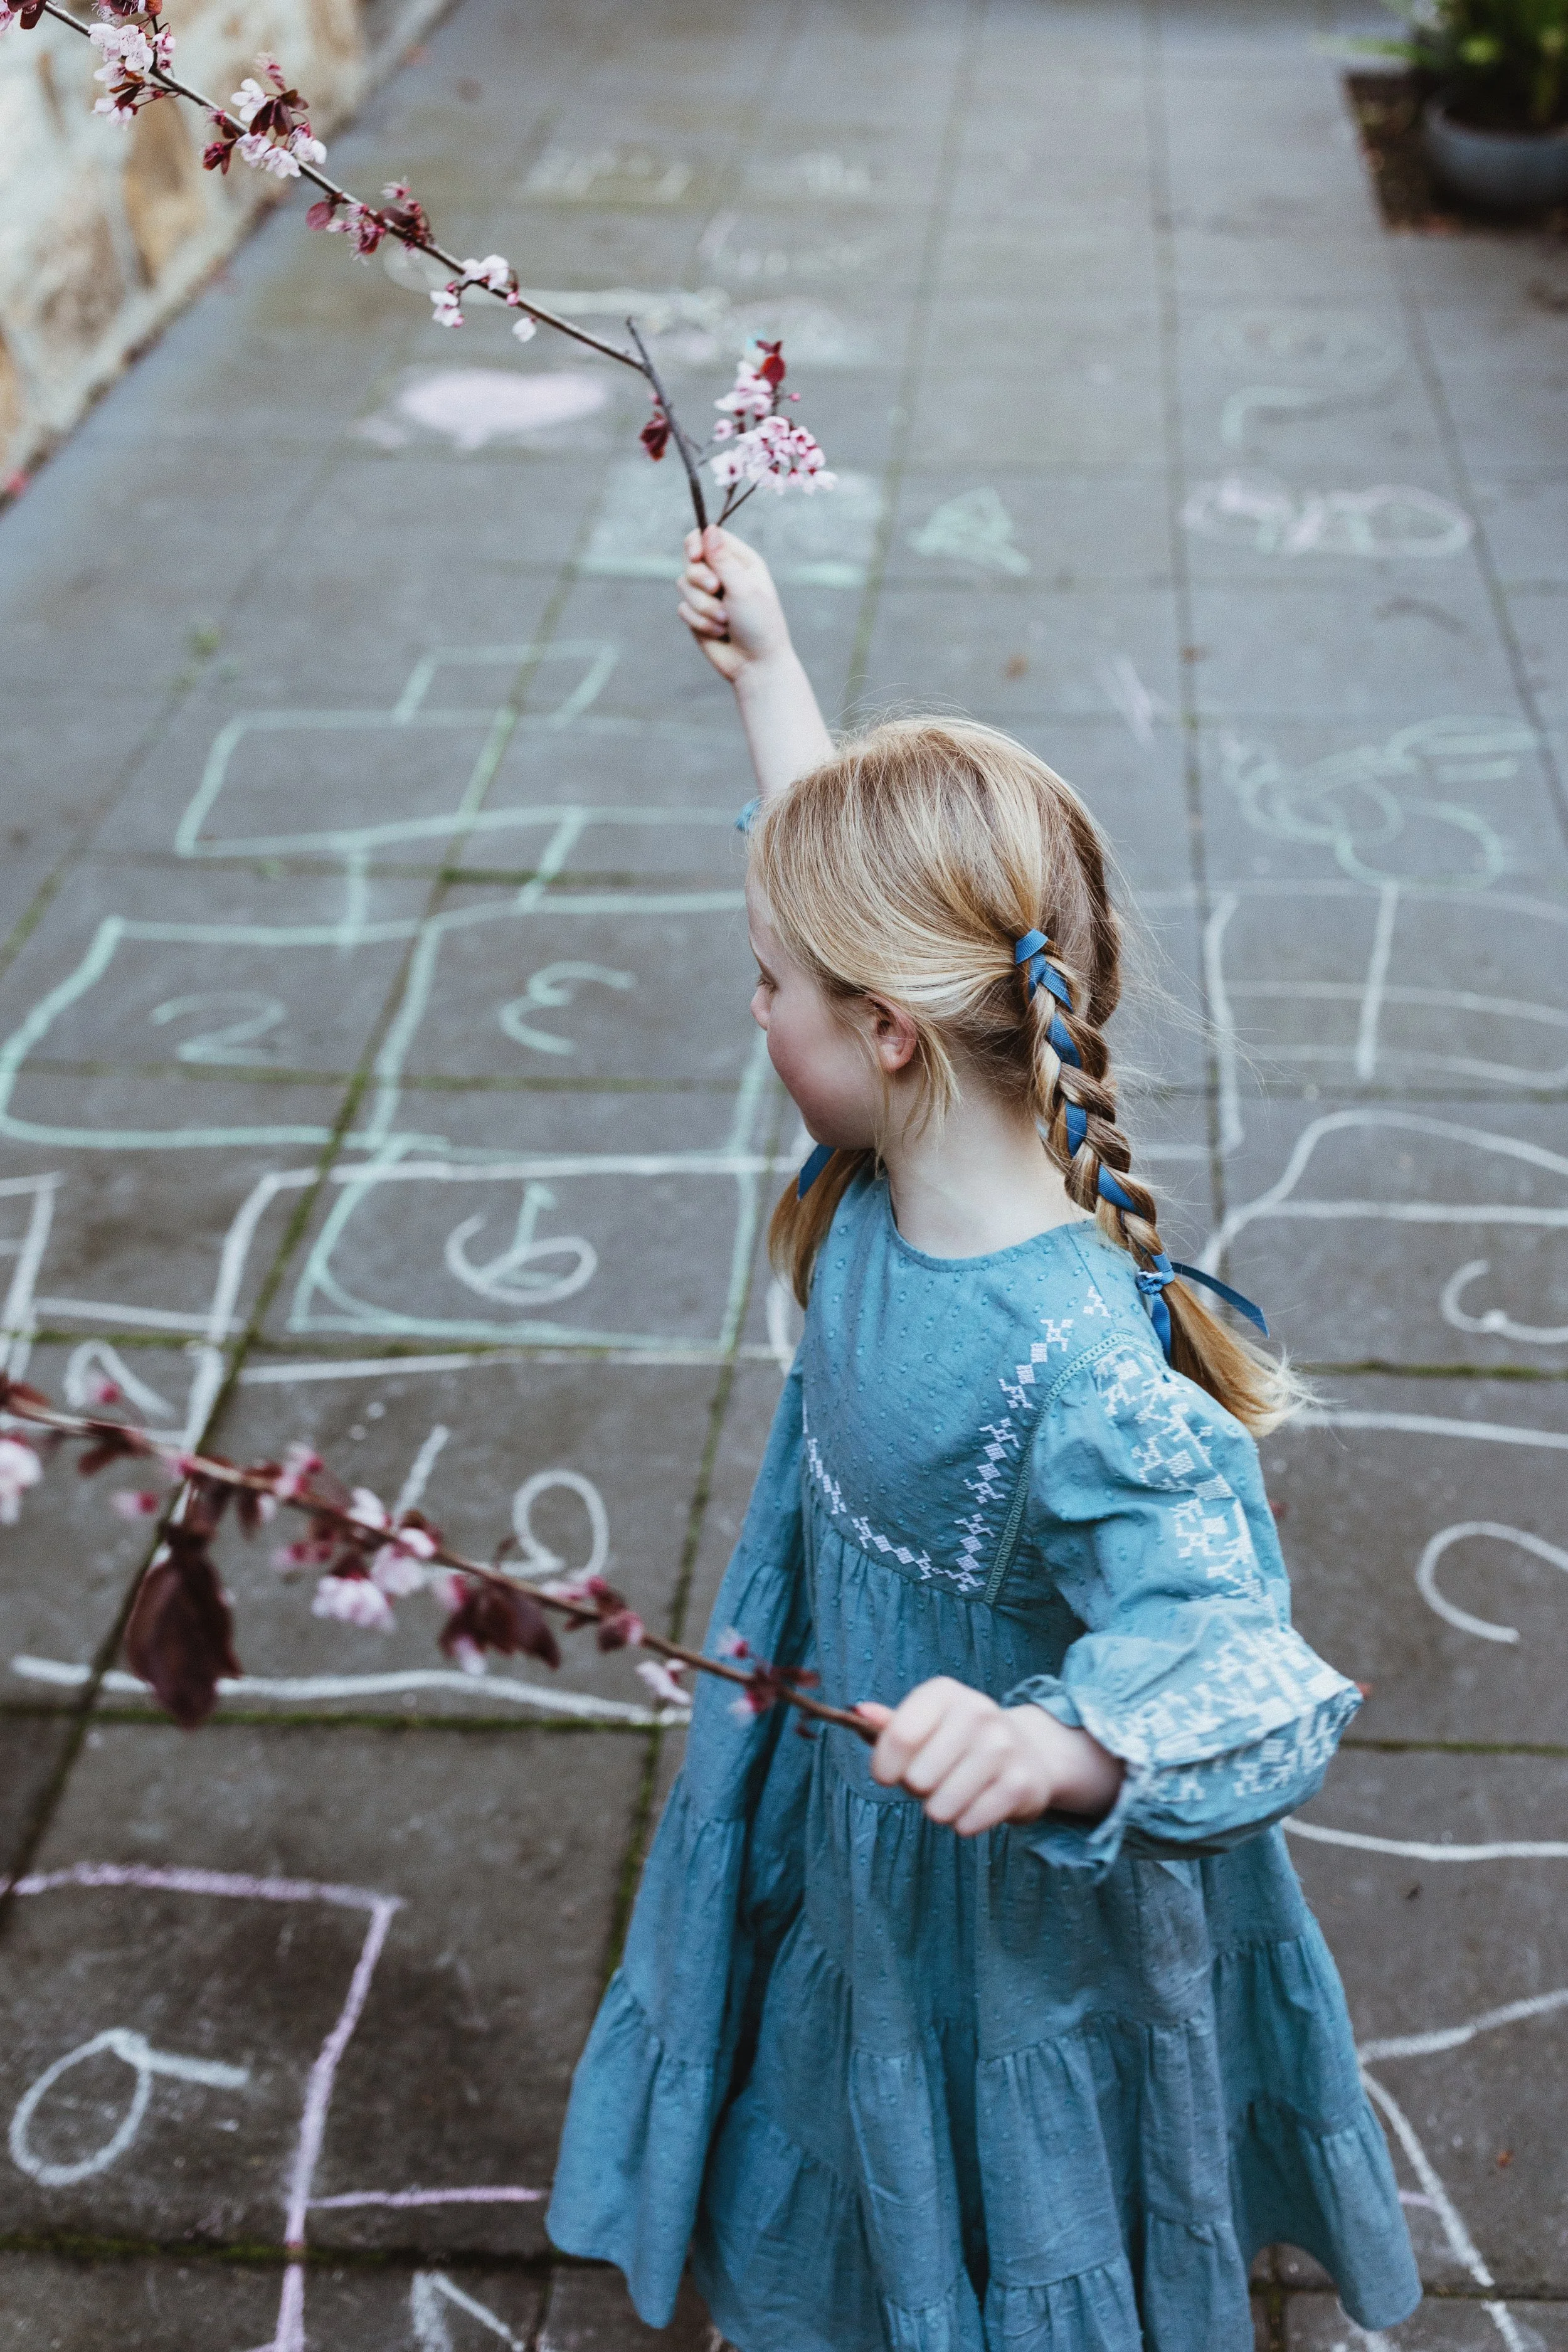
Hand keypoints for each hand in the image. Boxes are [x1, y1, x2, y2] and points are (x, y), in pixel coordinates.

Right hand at [677, 525, 792, 683]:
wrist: (756, 664)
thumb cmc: (758, 624)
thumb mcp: (743, 588)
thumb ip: (723, 560)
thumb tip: (709, 529)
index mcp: (739, 561)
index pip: (707, 537)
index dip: (695, 543)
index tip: (695, 557)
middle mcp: (723, 574)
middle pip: (690, 561)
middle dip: (699, 578)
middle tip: (716, 590)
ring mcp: (708, 595)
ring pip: (683, 586)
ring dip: (703, 606)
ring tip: (725, 620)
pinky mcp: (697, 615)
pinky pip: (683, 609)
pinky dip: (699, 622)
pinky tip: (718, 633)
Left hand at [855, 1677, 1122, 1836]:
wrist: (1028, 1752)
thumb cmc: (958, 1741)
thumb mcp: (924, 1724)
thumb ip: (889, 1725)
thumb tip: (858, 1712)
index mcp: (945, 1693)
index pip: (899, 1737)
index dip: (884, 1767)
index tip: (887, 1775)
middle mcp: (978, 1711)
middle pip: (918, 1777)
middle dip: (917, 1790)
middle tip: (931, 1781)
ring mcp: (1004, 1746)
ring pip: (942, 1805)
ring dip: (939, 1810)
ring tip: (952, 1794)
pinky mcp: (1021, 1782)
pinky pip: (970, 1822)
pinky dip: (964, 1823)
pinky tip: (973, 1806)